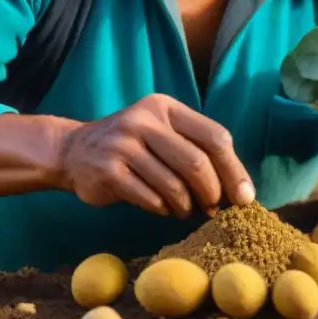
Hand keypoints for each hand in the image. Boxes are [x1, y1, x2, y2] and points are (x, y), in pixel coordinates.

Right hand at [54, 93, 254, 218]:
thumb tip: (238, 189)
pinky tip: (162, 208)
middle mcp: (145, 120)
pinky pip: (150, 198)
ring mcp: (124, 143)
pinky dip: (162, 209)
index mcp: (166, 108)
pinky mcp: (108, 170)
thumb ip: (196, 151)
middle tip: (213, 209)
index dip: (234, 170)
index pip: (215, 137)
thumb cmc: (132, 148)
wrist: (73, 151)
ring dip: (186, 206)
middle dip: (212, 192)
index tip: (244, 197)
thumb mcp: (162, 134)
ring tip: (185, 210)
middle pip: (197, 162)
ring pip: (174, 185)